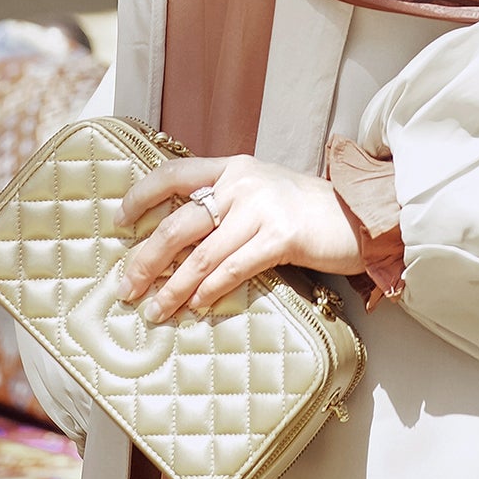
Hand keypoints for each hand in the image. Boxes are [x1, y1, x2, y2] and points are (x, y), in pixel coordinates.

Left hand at [116, 154, 363, 323]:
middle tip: (127, 287)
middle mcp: (243, 183)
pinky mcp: (282, 235)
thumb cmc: (308, 210)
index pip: (174, 173)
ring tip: (155, 310)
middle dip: (147, 259)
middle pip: (179, 223)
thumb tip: (179, 245)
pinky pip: (233, 268)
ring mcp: (263, 207)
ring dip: (173, 287)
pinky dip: (209, 291)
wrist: (358, 214)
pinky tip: (196, 307)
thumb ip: (227, 207)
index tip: (120, 220)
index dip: (142, 195)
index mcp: (234, 168)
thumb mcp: (263, 194)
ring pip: (202, 253)